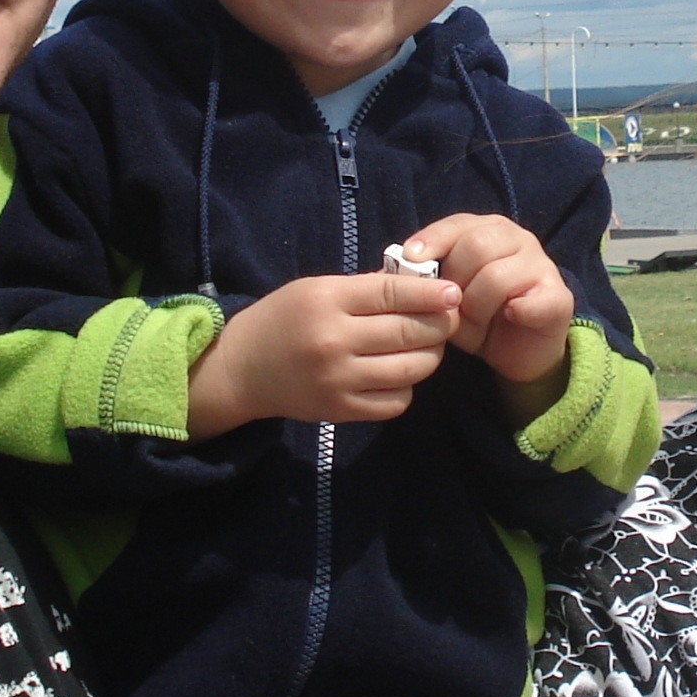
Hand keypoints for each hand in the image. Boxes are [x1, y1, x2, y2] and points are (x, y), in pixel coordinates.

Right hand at [188, 271, 459, 436]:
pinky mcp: (341, 411)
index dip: (430, 293)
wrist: (242, 369)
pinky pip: (395, 401)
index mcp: (327, 301)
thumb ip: (367, 288)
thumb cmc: (284, 318)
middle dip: (439, 325)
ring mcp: (338, 380)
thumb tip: (424, 285)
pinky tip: (398, 373)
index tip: (454, 292)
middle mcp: (334, 341)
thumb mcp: (317, 289)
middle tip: (449, 319)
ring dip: (429, 356)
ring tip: (427, 345)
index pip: (392, 293)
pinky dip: (406, 386)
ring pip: (409, 369)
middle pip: (408, 332)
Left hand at [400, 215, 573, 387]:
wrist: (519, 352)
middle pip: (476, 246)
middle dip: (455, 283)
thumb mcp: (448, 293)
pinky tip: (509, 318)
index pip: (459, 224)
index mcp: (490, 230)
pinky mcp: (559, 297)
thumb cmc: (480, 315)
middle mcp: (519, 239)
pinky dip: (515, 312)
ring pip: (496, 276)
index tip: (411, 259)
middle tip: (452, 310)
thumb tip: (404, 267)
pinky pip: (530, 302)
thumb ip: (431, 277)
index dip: (434, 240)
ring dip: (477, 308)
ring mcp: (543, 265)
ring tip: (476, 326)